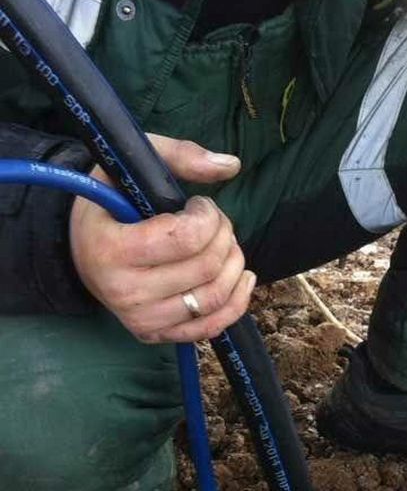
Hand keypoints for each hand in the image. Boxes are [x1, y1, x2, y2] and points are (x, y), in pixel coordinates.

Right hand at [70, 134, 255, 343]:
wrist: (81, 249)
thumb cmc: (109, 202)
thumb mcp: (130, 166)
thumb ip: (179, 155)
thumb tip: (232, 165)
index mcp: (111, 249)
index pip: (187, 238)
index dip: (209, 217)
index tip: (201, 205)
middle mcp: (124, 292)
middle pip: (206, 267)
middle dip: (225, 236)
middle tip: (216, 222)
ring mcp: (141, 319)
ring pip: (215, 297)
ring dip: (235, 265)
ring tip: (226, 245)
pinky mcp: (156, 335)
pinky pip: (212, 327)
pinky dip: (237, 301)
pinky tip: (241, 276)